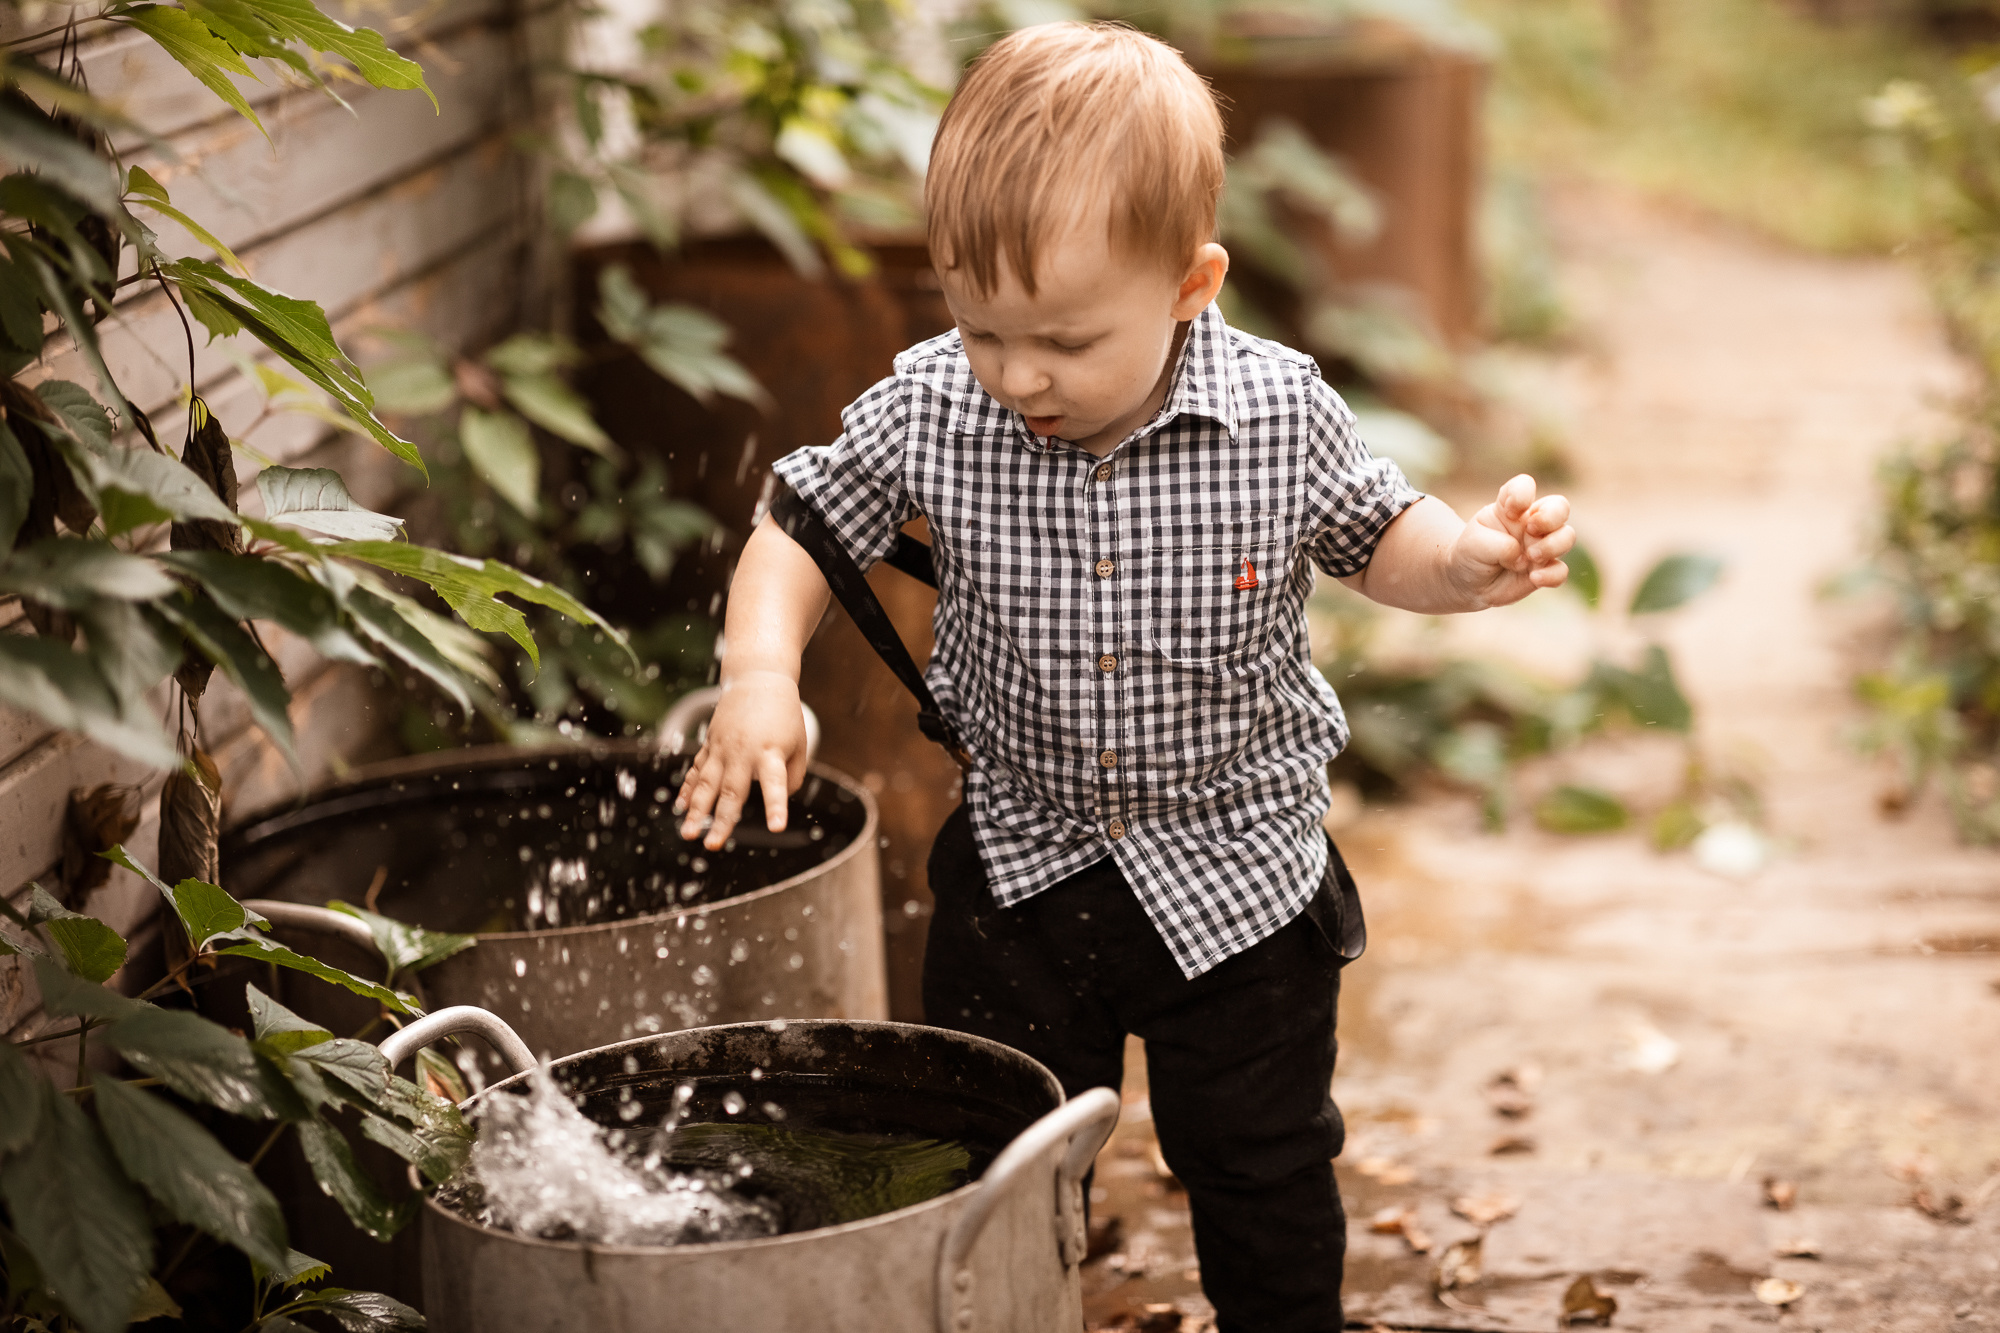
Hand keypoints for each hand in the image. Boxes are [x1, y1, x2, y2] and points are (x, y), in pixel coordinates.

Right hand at [673, 670, 810, 849]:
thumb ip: (792, 777)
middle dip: (721, 821)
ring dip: (696, 811)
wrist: (758, 679)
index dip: (776, 805)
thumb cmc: (784, 715)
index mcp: (770, 752)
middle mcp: (743, 752)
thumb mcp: (798, 744)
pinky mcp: (710, 744)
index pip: (775, 783)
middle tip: (712, 846)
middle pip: (731, 791)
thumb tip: (778, 800)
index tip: (777, 827)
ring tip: (688, 833)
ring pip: (706, 784)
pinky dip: (688, 789)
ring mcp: (722, 748)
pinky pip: (697, 770)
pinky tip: (680, 808)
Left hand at [1445, 474, 1573, 608]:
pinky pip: (1561, 570)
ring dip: (1552, 546)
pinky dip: (1551, 575)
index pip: (1525, 486)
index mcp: (1510, 508)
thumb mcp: (1474, 545)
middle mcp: (1530, 523)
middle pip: (1560, 506)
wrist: (1469, 585)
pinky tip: (1534, 578)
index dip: (1523, 494)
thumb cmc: (1471, 555)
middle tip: (1530, 530)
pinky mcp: (1545, 570)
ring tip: (1531, 557)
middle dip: (1551, 517)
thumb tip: (1523, 557)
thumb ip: (1499, 545)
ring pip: (1567, 537)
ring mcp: (1541, 546)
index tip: (1509, 512)